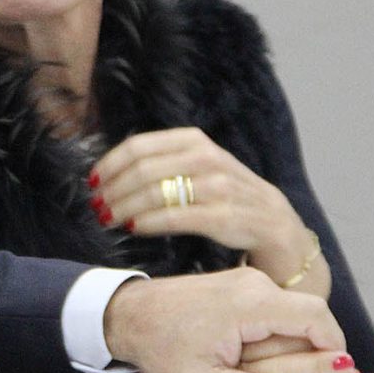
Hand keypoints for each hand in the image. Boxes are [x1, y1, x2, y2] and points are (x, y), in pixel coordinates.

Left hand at [89, 128, 325, 290]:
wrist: (280, 230)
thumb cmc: (229, 200)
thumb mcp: (200, 170)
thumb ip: (164, 164)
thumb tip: (111, 171)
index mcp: (196, 142)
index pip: (139, 146)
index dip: (110, 164)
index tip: (93, 181)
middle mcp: (209, 159)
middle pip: (143, 169)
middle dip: (113, 188)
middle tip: (97, 205)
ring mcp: (221, 188)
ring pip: (157, 192)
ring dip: (125, 206)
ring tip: (109, 217)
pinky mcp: (228, 217)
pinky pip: (178, 217)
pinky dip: (149, 221)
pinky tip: (133, 227)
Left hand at [102, 266, 345, 372]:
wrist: (126, 314)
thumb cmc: (158, 347)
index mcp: (251, 302)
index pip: (318, 318)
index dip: (334, 351)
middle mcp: (255, 284)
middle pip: (308, 323)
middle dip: (306, 360)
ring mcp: (248, 282)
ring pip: (291, 321)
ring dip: (285, 353)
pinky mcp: (242, 288)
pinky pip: (274, 316)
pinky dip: (270, 342)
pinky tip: (244, 362)